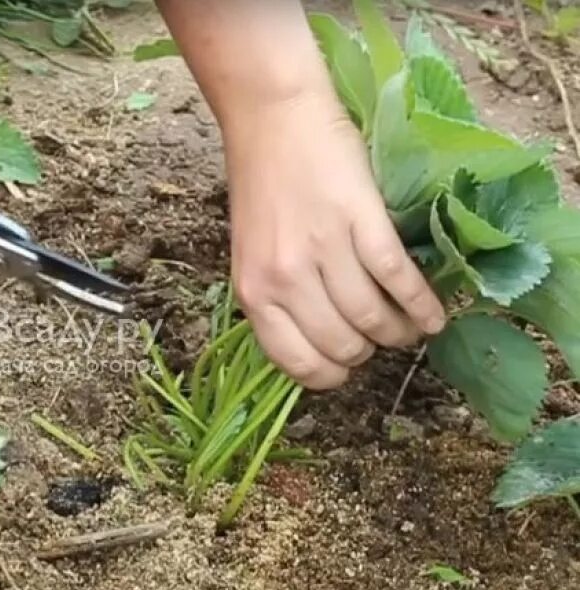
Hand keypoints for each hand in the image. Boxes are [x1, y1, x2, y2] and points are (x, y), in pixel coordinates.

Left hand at [223, 90, 446, 388]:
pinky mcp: (361, 221)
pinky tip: (434, 315)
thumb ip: (275, 299)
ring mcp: (322, 251)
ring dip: (398, 333)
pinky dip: (422, 304)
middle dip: (367, 351)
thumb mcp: (251, 254)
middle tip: (381, 339)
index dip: (329, 374)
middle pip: (341, 344)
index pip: (297, 362)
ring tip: (410, 330)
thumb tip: (314, 344)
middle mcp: (284, 279)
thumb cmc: (262, 185)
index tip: (347, 367)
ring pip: (372, 319)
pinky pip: (397, 280)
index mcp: (253, 293)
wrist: (274, 120)